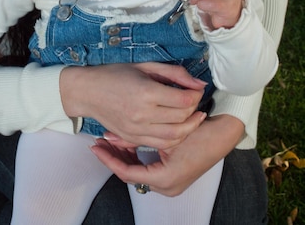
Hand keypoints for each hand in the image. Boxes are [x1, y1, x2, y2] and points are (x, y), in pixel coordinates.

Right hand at [60, 62, 206, 148]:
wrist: (88, 91)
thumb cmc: (115, 74)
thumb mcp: (145, 66)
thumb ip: (175, 73)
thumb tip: (199, 84)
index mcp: (146, 92)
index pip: (183, 100)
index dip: (195, 95)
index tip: (195, 89)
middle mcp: (142, 114)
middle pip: (182, 118)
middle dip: (194, 109)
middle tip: (195, 100)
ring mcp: (137, 129)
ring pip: (174, 136)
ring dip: (189, 128)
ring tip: (194, 117)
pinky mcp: (132, 138)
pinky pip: (161, 144)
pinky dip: (175, 138)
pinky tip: (178, 128)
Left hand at [90, 114, 243, 195]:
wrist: (222, 132)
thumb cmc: (197, 131)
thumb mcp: (164, 134)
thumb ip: (134, 137)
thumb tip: (109, 137)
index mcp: (165, 180)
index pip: (127, 174)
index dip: (109, 159)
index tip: (96, 147)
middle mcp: (167, 187)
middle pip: (131, 175)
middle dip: (114, 158)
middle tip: (99, 143)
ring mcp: (171, 183)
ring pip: (138, 172)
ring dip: (124, 157)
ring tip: (109, 141)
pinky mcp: (173, 176)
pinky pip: (147, 169)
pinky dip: (136, 157)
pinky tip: (126, 143)